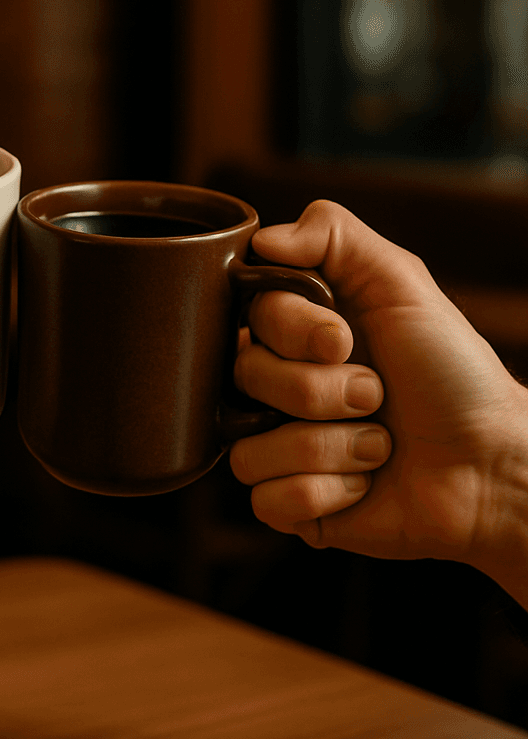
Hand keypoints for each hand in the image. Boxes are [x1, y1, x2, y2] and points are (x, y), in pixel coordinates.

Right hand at [230, 200, 527, 606]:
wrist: (493, 463)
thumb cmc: (453, 373)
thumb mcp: (403, 284)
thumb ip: (333, 235)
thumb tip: (262, 239)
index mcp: (293, 332)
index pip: (250, 315)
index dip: (295, 331)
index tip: (344, 341)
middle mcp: (275, 385)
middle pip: (245, 377)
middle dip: (323, 391)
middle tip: (375, 395)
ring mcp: (276, 446)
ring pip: (250, 448)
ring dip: (332, 447)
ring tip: (377, 445)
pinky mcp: (287, 503)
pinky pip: (266, 500)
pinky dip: (328, 493)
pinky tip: (362, 484)